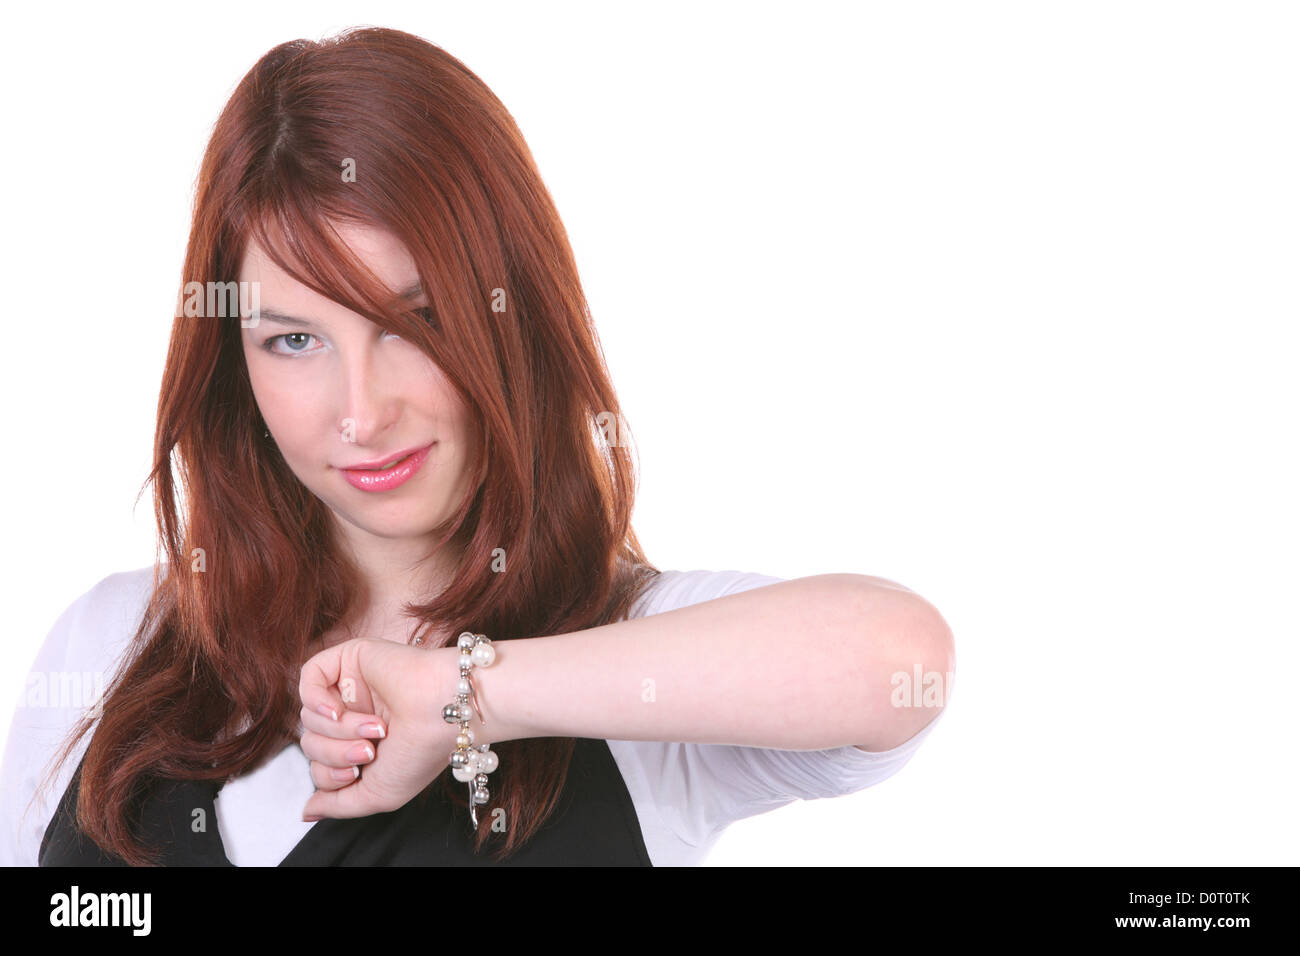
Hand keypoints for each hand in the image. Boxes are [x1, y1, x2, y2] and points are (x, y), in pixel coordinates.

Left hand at [297, 637, 459, 819]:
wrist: (442, 713)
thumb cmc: (419, 753)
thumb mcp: (377, 795)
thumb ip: (338, 804)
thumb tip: (307, 811)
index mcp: (362, 744)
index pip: (319, 765)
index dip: (329, 774)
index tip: (358, 772)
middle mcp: (355, 715)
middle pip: (312, 742)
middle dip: (335, 754)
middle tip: (369, 750)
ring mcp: (352, 686)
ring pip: (310, 715)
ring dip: (339, 730)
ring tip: (376, 727)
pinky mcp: (351, 658)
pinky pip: (309, 678)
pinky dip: (316, 700)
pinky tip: (337, 710)